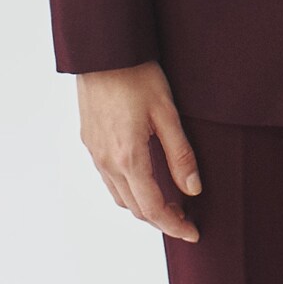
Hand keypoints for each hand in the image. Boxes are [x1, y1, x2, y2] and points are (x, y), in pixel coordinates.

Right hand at [75, 61, 203, 241]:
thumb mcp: (166, 112)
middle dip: (160, 219)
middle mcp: (107, 160)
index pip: (153, 208)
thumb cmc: (136, 74)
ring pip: (118, 196)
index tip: (193, 233)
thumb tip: (193, 189)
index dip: (174, 225)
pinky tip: (142, 179)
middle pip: (134, 207)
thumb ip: (180, 154)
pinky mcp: (89, 141)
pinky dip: (127, 190)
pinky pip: (108, 178)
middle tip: (185, 219)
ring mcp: (94, 152)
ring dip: (142, 206)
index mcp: (128, 157)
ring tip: (168, 202)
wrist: (103, 50)